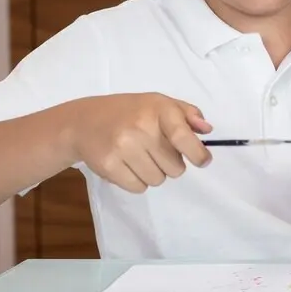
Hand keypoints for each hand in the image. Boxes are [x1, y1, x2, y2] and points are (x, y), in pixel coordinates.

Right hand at [68, 93, 212, 192]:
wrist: (83, 121)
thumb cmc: (129, 112)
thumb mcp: (159, 103)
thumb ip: (187, 114)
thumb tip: (207, 129)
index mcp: (157, 109)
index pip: (183, 137)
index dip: (197, 154)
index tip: (203, 161)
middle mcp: (140, 128)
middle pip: (176, 168)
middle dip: (170, 163)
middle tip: (155, 150)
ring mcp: (122, 147)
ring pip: (158, 180)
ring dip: (154, 172)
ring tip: (139, 156)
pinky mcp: (108, 165)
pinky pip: (138, 188)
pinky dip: (137, 181)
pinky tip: (127, 164)